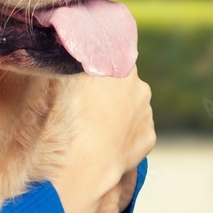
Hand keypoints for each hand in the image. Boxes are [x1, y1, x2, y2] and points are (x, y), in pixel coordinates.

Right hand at [51, 68, 154, 212]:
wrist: (84, 161)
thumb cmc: (68, 117)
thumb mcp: (64, 76)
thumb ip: (73, 60)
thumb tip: (67, 51)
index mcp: (121, 63)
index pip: (111, 55)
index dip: (95, 65)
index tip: (83, 76)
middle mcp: (139, 84)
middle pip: (122, 80)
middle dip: (107, 89)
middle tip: (84, 104)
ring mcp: (145, 112)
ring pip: (130, 105)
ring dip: (116, 111)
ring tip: (91, 126)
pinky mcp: (148, 136)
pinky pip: (135, 129)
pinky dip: (123, 132)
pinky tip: (105, 140)